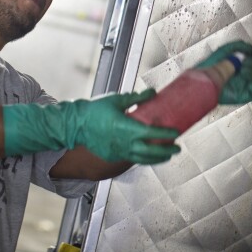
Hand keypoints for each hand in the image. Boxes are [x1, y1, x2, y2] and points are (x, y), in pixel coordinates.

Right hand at [3, 89, 179, 163]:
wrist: (74, 124)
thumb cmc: (94, 110)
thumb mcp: (117, 100)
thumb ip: (137, 98)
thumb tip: (153, 93)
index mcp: (126, 128)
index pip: (151, 133)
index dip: (165, 134)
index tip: (176, 133)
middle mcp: (123, 143)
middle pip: (150, 152)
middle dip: (166, 151)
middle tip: (177, 148)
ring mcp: (117, 152)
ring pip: (142, 159)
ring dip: (157, 158)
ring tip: (167, 155)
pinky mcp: (112, 156)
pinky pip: (131, 159)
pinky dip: (143, 158)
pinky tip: (148, 155)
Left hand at [196, 40, 251, 103]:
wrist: (203, 79)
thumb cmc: (211, 65)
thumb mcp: (225, 50)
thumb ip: (240, 46)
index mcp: (246, 63)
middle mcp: (249, 74)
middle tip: (249, 59)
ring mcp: (248, 85)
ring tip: (243, 68)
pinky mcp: (247, 95)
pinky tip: (245, 78)